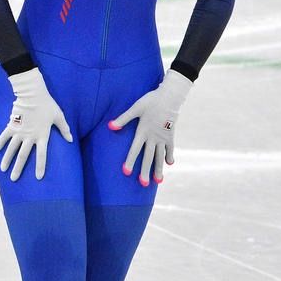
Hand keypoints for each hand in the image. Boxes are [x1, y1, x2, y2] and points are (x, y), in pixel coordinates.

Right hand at [0, 68, 72, 180]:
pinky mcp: (11, 124)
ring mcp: (19, 131)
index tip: (38, 177)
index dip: (40, 166)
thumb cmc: (47, 104)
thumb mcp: (58, 116)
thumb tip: (71, 140)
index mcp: (42, 135)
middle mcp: (29, 136)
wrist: (32, 93)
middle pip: (23, 155)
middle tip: (14, 179)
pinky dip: (0, 142)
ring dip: (7, 160)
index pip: (41, 155)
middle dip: (18, 168)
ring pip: (11, 148)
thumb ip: (64, 129)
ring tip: (3, 169)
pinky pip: (4, 136)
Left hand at [109, 70, 191, 185]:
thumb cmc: (150, 101)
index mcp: (143, 132)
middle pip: (148, 157)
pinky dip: (169, 156)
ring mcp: (163, 137)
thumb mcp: (135, 108)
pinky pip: (170, 148)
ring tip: (158, 181)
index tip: (126, 172)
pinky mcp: (171, 135)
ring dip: (158, 169)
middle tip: (142, 184)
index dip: (130, 161)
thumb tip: (110, 127)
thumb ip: (123, 119)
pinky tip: (169, 164)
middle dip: (145, 171)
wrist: (171, 96)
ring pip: (160, 156)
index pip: (135, 150)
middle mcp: (154, 137)